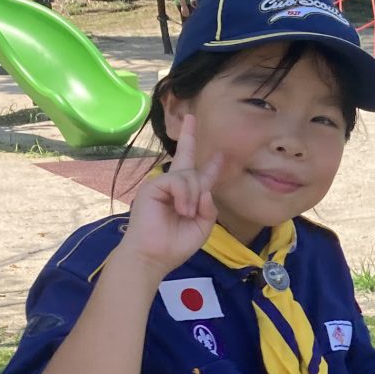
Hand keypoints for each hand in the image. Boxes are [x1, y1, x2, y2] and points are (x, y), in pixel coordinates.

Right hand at [121, 114, 225, 274]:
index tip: (221, 155)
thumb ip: (209, 208)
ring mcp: (162, 185)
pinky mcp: (153, 186)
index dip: (212, 167)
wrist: (154, 256)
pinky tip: (182, 209)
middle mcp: (174, 188)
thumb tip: (206, 190)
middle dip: (189, 137)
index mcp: (187, 198)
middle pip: (185, 159)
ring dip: (193, 196)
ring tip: (187, 213)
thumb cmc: (175, 245)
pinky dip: (184, 195)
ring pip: (189, 176)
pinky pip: (178, 181)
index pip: (201, 178)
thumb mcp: (202, 228)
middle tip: (191, 117)